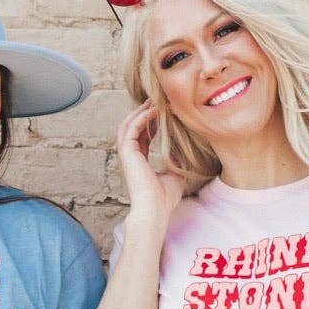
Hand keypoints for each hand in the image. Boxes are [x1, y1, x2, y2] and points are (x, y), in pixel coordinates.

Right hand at [116, 100, 185, 229]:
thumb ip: (176, 161)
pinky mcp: (126, 152)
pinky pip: (131, 128)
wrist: (155, 209)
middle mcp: (129, 156)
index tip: (162, 112)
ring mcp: (126, 154)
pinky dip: (141, 117)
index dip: (150, 123)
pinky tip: (153, 110)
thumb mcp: (175, 174)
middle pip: (132, 127)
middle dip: (142, 112)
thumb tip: (182, 150)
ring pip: (128, 124)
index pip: (142, 136)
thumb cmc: (164, 198)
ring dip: (140, 111)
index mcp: (138, 161)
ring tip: (153, 101)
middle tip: (155, 100)